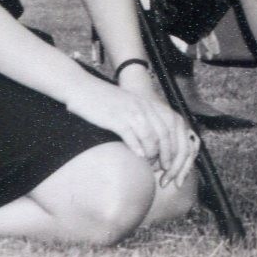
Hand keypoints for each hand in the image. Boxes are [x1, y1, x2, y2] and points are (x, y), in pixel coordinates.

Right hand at [67, 75, 197, 185]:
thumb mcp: (127, 105)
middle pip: (164, 133)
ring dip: (153, 154)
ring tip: (152, 166)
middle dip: (168, 154)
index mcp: (147, 104)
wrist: (82, 88)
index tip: (171, 160)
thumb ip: (139, 119)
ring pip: (150, 136)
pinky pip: (131, 135)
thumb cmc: (103, 101)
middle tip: (165, 168)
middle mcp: (143, 107)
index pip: (169, 126)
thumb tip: (146, 143)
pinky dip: (137, 148)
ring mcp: (130, 112)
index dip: (173, 145)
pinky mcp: (116, 118)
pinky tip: (138, 157)